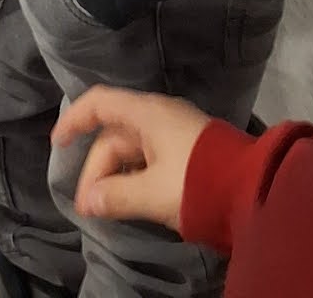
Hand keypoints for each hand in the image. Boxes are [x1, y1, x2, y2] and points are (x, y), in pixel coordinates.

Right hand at [52, 86, 210, 229]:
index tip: (57, 144)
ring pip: (133, 149)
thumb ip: (116, 196)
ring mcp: (175, 132)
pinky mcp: (188, 150)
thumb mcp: (152, 193)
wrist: (254, 188)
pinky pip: (150, 157)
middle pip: (114, 134)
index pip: (99, 103)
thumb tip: (88, 200)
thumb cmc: (198, 182)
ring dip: (116, 176)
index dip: (74, 119)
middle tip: (89, 207)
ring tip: (107, 209)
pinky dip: (135, 176)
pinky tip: (132, 200)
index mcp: (147, 112)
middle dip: (97, 168)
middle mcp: (158, 115)